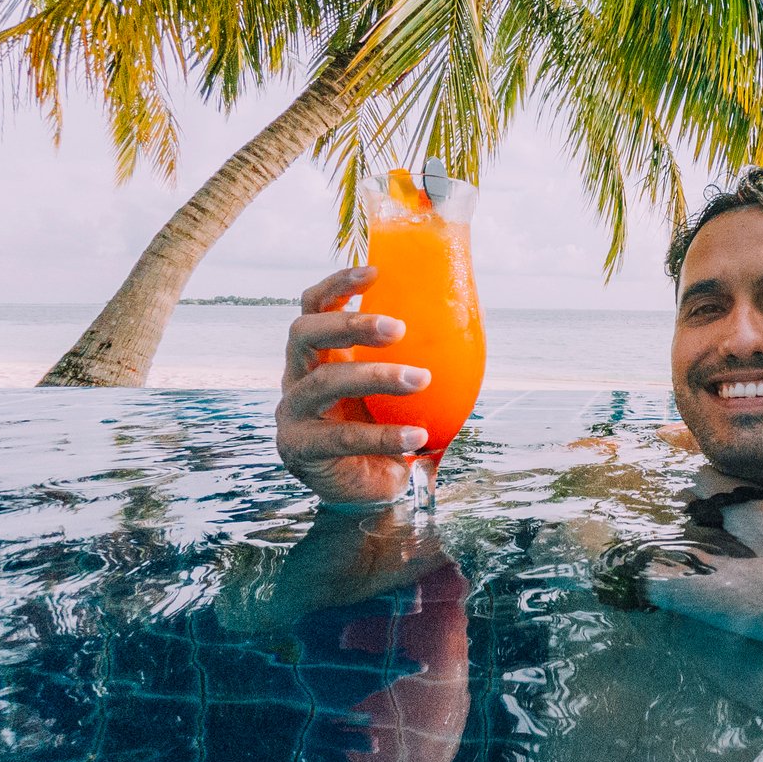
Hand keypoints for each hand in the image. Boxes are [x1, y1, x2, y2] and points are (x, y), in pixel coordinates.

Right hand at [276, 267, 432, 505]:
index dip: (338, 285)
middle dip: (350, 324)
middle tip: (397, 328)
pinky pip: (342, 438)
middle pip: (304, 333)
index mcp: (316, 354)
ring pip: (323, 383)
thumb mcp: (398, 387)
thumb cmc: (388, 426)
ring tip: (421, 379)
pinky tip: (418, 437)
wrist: (372, 490)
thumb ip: (414, 354)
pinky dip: (384, 435)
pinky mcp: (300, 449)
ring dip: (376, 376)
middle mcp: (295, 376)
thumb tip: (470, 313)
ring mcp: (292, 413)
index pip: (313, 306)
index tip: (375, 272)